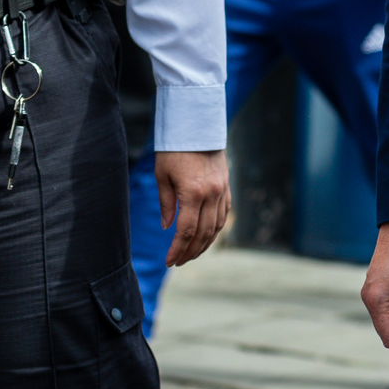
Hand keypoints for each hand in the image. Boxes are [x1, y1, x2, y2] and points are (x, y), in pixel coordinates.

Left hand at [154, 149, 231, 266]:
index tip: (169, 261)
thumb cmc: (175, 149)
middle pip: (203, 233)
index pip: (186, 231)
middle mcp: (211, 194)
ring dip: (204, 244)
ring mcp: (222, 190)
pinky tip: (206, 236)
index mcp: (193, 193)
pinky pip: (224, 214)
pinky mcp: (226, 186)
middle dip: (190, 251)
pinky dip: (215, 228)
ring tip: (191, 253)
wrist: (197, 126)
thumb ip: (166, 203)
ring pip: (217, 226)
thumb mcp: (162, 175)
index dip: (178, 249)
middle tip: (178, 262)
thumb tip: (167, 227)